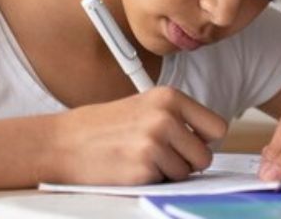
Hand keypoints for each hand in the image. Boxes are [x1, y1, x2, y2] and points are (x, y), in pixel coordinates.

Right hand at [43, 86, 226, 184]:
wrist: (63, 142)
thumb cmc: (102, 127)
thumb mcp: (144, 107)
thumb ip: (176, 117)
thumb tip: (209, 140)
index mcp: (169, 97)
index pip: (217, 126)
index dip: (204, 141)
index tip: (191, 144)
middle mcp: (166, 117)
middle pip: (206, 155)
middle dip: (188, 162)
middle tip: (163, 157)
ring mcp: (155, 143)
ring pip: (187, 173)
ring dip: (168, 172)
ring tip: (142, 159)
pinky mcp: (144, 168)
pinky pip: (166, 183)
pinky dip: (152, 181)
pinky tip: (131, 168)